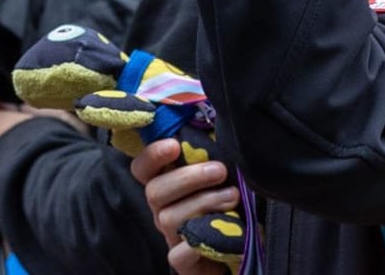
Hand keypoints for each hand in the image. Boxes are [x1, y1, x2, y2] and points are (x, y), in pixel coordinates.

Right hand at [131, 138, 237, 274]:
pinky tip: (222, 233)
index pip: (143, 168)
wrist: (241, 247)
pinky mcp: (182, 262)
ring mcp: (171, 236)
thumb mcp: (223, 176)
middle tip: (220, 170)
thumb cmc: (231, 204)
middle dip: (188, 177)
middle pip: (154, 191)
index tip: (174, 145)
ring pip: (169, 218)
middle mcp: (164, 210)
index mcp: (169, 185)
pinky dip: (199, 242)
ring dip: (204, 203)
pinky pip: (179, 253)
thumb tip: (215, 123)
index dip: (152, 155)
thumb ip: (213, 154)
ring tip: (233, 196)